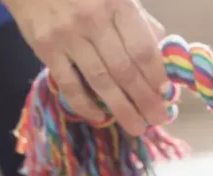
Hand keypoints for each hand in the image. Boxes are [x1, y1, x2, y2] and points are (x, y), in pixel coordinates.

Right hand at [4, 0, 169, 135]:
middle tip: (158, 119)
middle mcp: (93, 20)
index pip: (143, 49)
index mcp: (118, 4)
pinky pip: (68, 84)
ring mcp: (68, 36)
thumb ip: (139, 23)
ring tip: (137, 127)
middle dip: (145, 100)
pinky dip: (85, 105)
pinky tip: (100, 117)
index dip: (157, 77)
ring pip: (101, 81)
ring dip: (122, 109)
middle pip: (125, 70)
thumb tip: (163, 56)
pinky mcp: (45, 48)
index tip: (166, 95)